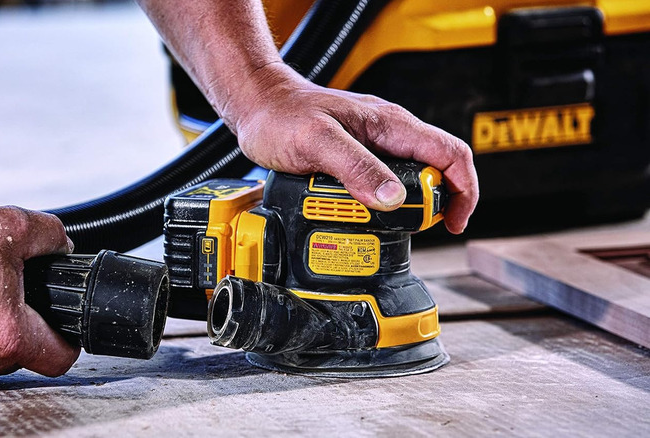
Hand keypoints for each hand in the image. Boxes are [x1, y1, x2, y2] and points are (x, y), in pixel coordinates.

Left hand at [225, 62, 478, 233]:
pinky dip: (378, 206)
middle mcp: (388, 135)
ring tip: (383, 228)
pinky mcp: (356, 159)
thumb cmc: (282, 115)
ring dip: (402, 209)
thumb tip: (394, 199)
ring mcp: (373, 147)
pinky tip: (362, 217)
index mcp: (391, 125)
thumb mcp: (318, 142)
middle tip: (411, 230)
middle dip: (431, 205)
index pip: (450, 154)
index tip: (453, 221)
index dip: (463, 190)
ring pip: (406, 183)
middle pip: (433, 173)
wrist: (257, 106)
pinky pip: (380, 185)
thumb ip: (357, 167)